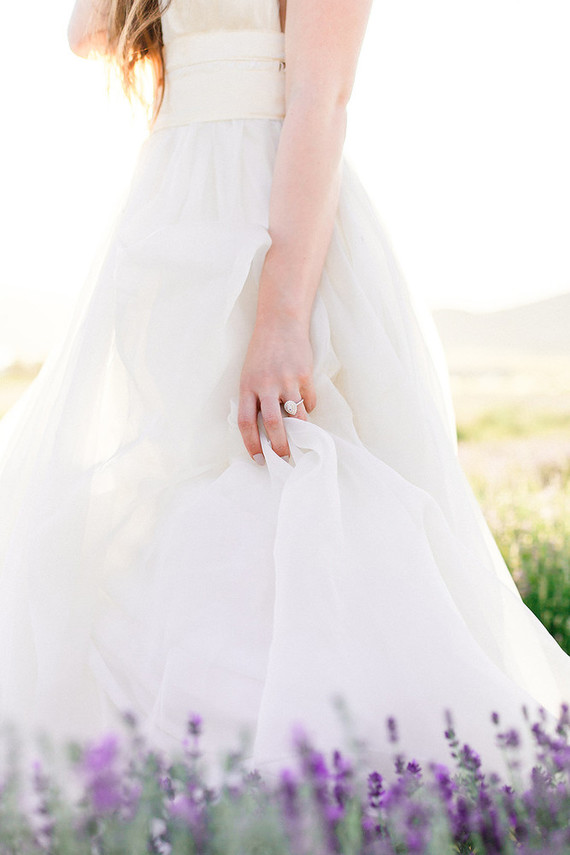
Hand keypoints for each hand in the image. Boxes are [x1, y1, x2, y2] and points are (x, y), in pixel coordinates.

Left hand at [238, 317, 315, 461]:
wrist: (280, 323)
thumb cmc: (262, 353)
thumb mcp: (250, 375)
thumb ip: (255, 399)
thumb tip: (266, 430)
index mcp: (247, 386)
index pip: (246, 422)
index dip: (252, 444)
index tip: (258, 459)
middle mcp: (266, 385)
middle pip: (273, 424)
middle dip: (280, 446)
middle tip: (284, 458)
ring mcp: (287, 380)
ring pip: (297, 416)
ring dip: (300, 431)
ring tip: (301, 437)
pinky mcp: (305, 375)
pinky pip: (310, 401)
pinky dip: (309, 407)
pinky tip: (306, 406)